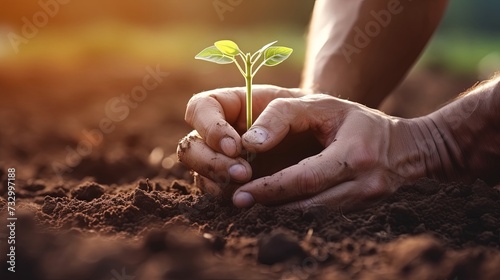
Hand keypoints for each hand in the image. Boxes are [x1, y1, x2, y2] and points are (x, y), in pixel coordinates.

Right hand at [177, 85, 309, 197]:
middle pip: (190, 148)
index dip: (209, 128)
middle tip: (243, 173)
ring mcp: (224, 161)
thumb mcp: (304, 104)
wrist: (332, 137)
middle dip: (211, 163)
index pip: (200, 109)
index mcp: (230, 105)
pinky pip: (219, 195)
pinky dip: (230, 199)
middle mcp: (220, 134)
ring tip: (250, 188)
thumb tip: (250, 145)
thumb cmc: (315, 113)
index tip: (236, 146)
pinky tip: (253, 200)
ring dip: (220, 184)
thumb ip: (279, 115)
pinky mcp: (235, 184)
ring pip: (200, 175)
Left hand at [178, 85, 425, 211]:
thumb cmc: (356, 120)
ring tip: (253, 206)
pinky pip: (324, 217)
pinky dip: (298, 213)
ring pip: (315, 216)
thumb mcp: (324, 104)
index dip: (271, 188)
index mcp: (356, 155)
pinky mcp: (364, 212)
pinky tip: (278, 207)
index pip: (306, 178)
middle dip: (271, 204)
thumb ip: (284, 115)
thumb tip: (251, 142)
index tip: (242, 192)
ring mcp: (367, 202)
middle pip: (308, 204)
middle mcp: (364, 184)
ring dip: (281, 212)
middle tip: (239, 203)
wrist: (406, 147)